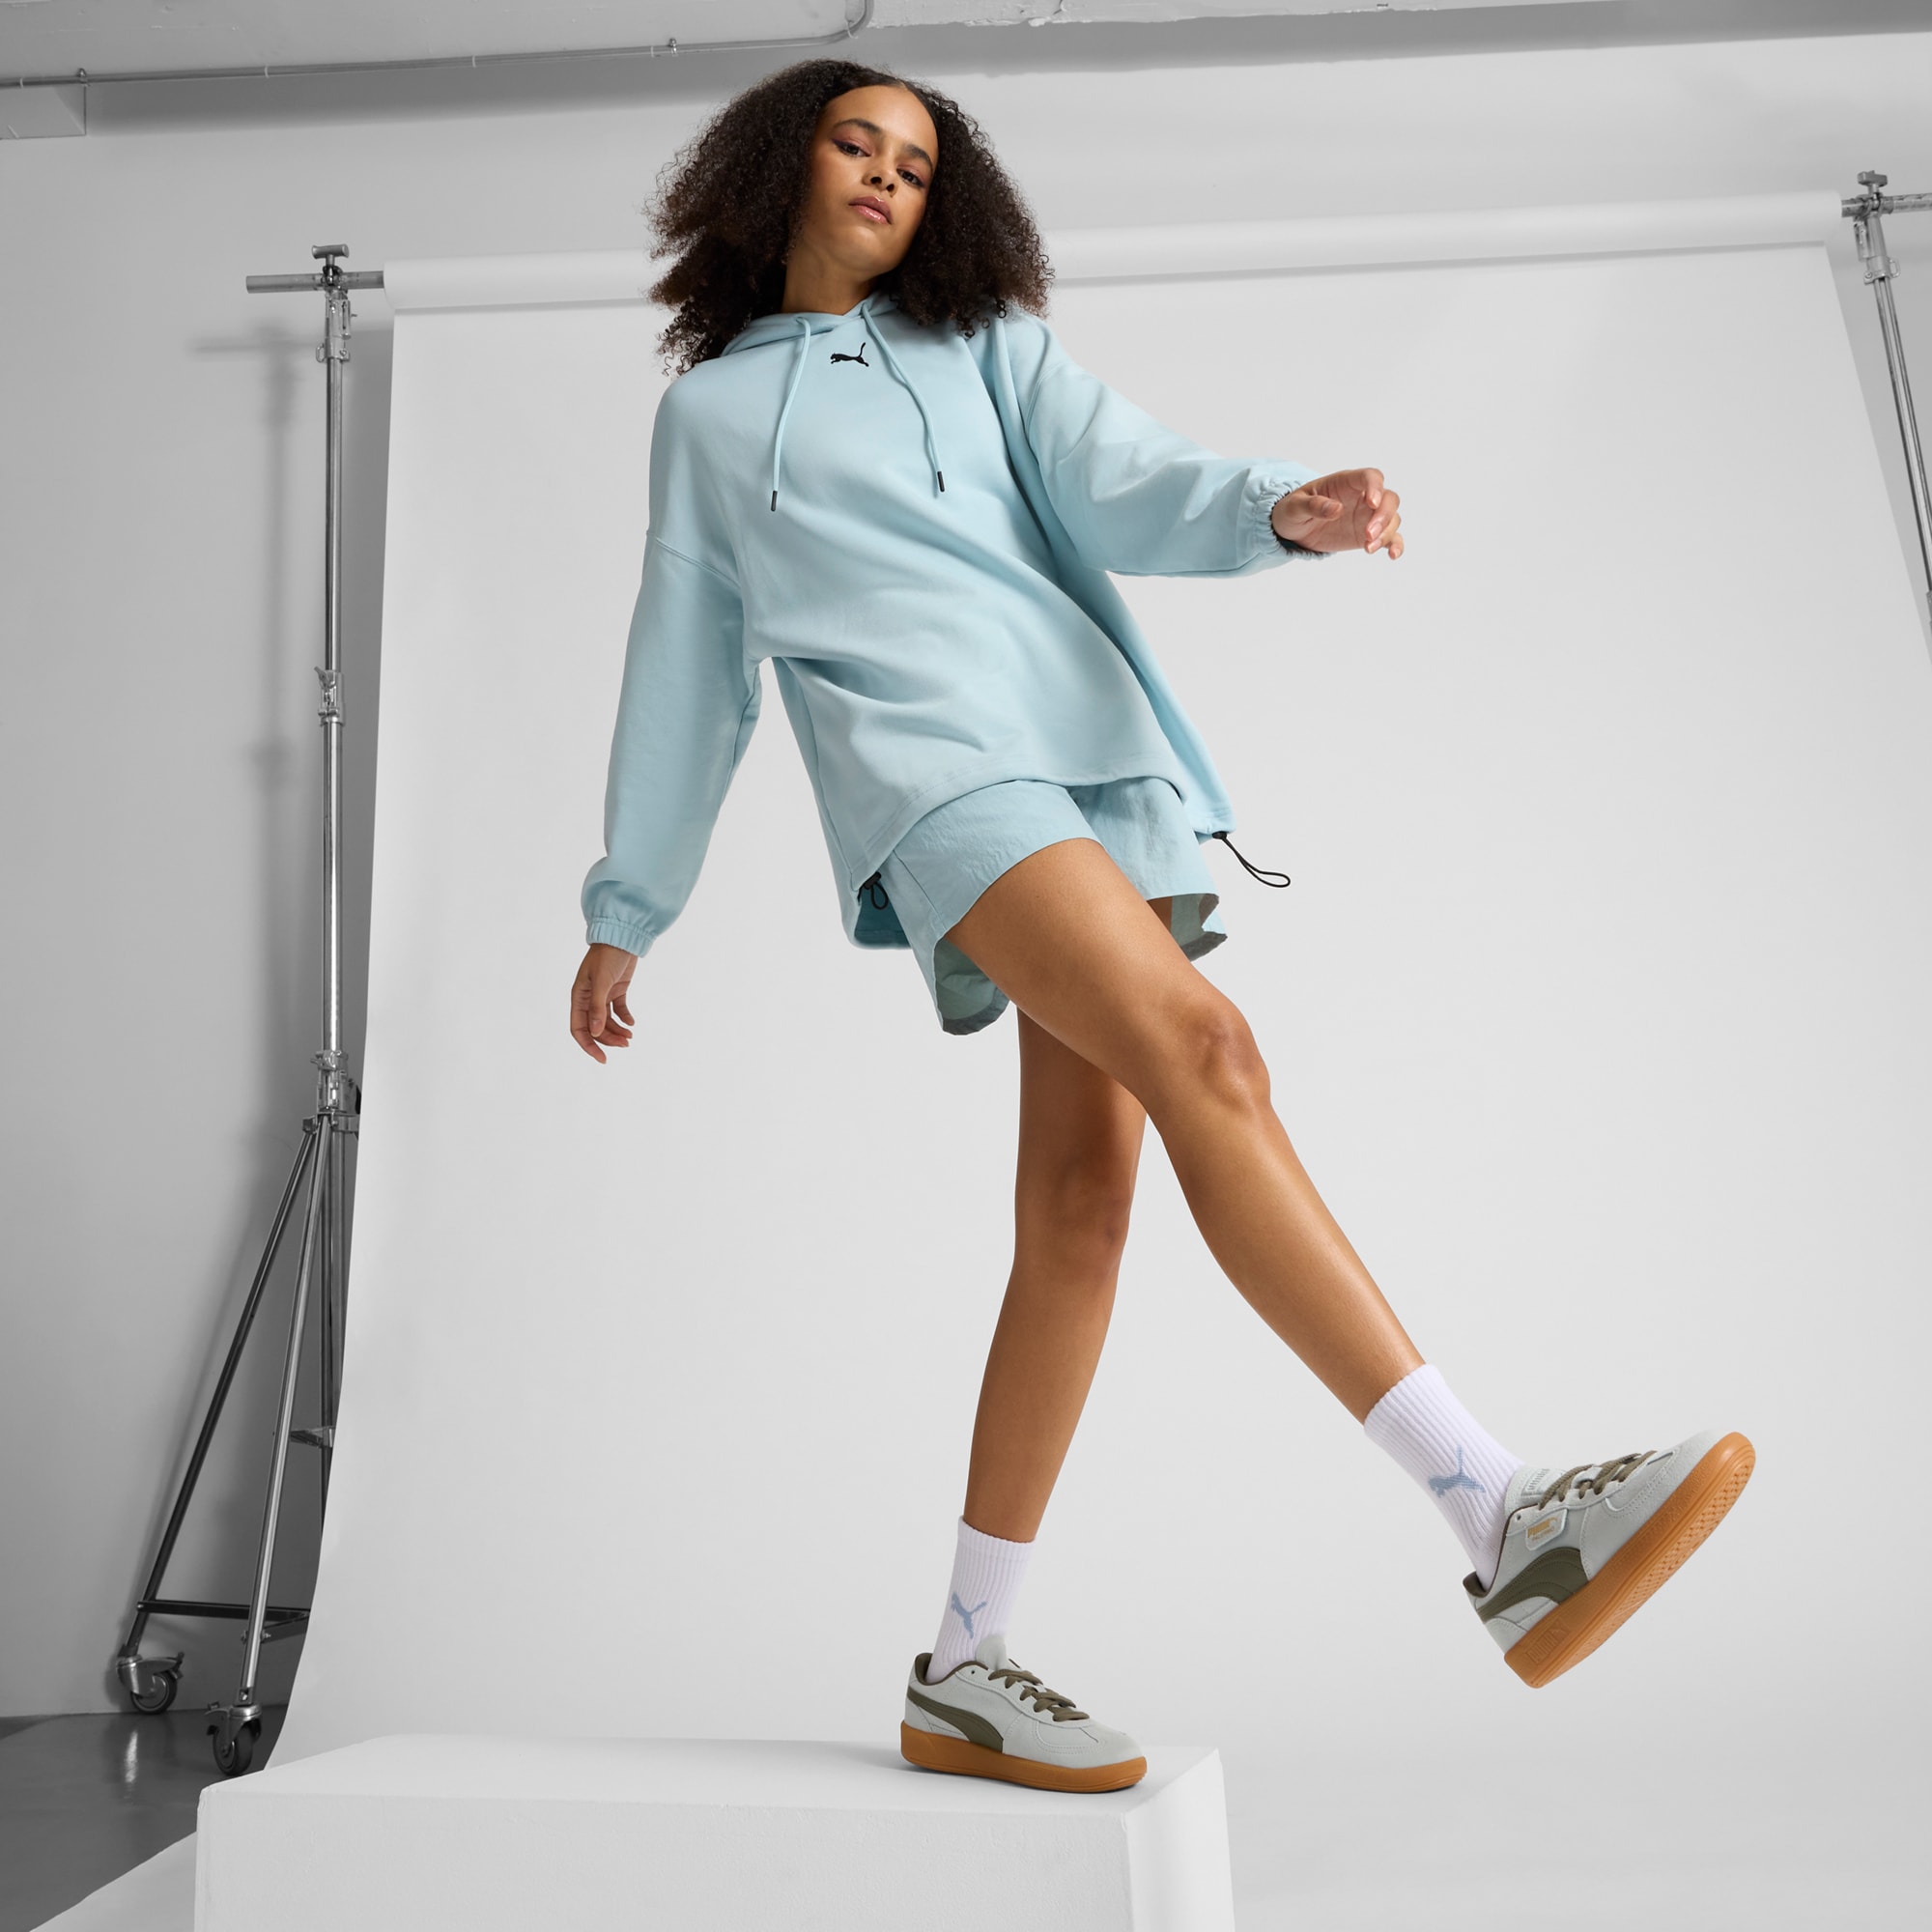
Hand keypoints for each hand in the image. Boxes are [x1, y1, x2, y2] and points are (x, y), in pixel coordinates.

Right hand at [572, 942, 637, 1063]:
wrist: (622, 936)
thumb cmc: (607, 956)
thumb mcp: (601, 982)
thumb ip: (598, 1007)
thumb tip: (596, 1033)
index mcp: (579, 997)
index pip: (578, 1028)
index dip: (589, 1045)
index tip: (602, 1058)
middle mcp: (588, 998)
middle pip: (595, 1028)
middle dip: (608, 1039)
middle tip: (626, 1045)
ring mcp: (603, 994)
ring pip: (607, 1021)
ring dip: (617, 1031)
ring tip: (631, 1037)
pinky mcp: (617, 990)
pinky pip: (619, 1010)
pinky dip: (625, 1018)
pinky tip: (632, 1024)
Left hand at [1271, 468, 1402, 558]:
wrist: (1294, 530)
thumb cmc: (1294, 510)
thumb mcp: (1295, 506)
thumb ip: (1313, 505)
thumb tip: (1335, 508)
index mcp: (1346, 483)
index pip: (1370, 477)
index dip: (1375, 487)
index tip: (1372, 503)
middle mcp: (1362, 497)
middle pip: (1389, 498)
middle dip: (1384, 515)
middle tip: (1368, 534)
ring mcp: (1368, 516)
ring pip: (1392, 519)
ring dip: (1386, 533)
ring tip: (1368, 548)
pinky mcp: (1370, 534)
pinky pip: (1390, 537)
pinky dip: (1395, 545)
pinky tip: (1393, 555)